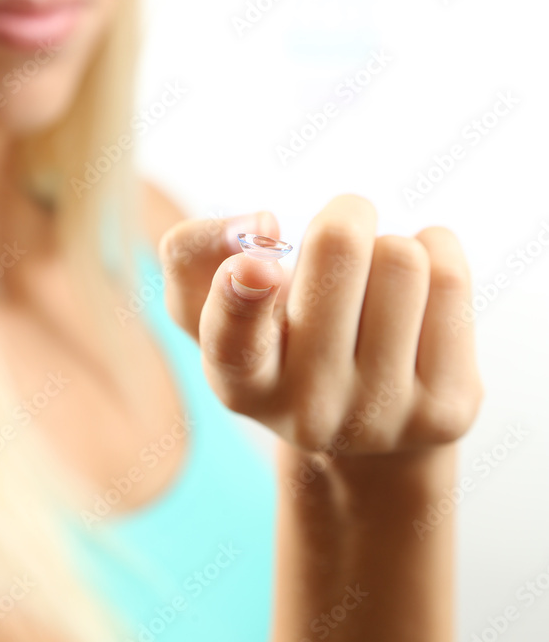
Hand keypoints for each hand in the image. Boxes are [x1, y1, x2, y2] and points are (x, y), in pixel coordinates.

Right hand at [158, 194, 484, 461]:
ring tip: (377, 284)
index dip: (244, 295)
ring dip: (389, 248)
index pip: (234, 339)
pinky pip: (450, 276)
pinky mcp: (448, 408)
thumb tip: (260, 225)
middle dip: (344, 215)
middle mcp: (307, 410)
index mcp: (240, 382)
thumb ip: (192, 253)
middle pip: (341, 247)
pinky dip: (436, 253)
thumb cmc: (277, 338)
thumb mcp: (211, 302)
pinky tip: (419, 293)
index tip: (260, 266)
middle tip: (340, 234)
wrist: (364, 426)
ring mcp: (382, 416)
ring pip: (402, 257)